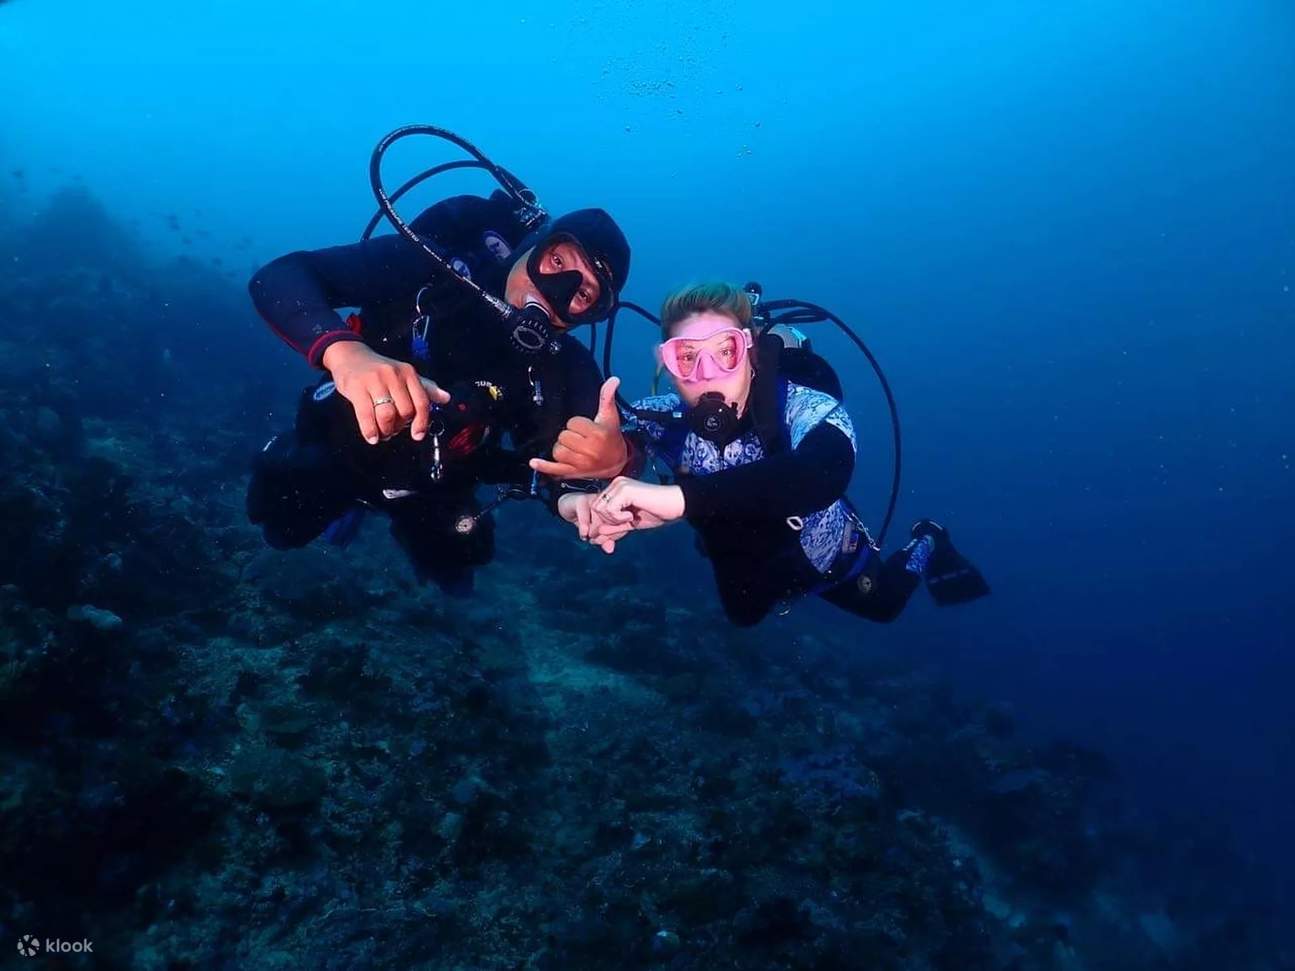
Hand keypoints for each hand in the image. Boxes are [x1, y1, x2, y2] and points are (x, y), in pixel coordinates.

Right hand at [322, 341, 449, 444]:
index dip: (421, 422)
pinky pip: (366, 415)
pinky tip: (372, 438)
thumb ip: (425, 388)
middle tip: (392, 430)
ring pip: (387, 415)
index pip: (421, 402)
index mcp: (408, 373)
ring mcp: (375, 381)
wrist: (350, 355)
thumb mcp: (404, 374)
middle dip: (399, 427)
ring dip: (385, 430)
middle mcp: (394, 375)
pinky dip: (370, 430)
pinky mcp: (357, 388)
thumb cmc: (380, 370)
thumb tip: (447, 398)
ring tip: (382, 433)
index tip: (417, 435)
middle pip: (405, 412)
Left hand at [529, 377, 627, 478]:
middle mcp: (589, 450)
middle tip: (581, 438)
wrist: (616, 462)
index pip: (573, 423)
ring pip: (558, 450)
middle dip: (570, 435)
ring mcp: (580, 463)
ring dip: (562, 447)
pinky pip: (555, 469)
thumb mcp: (610, 417)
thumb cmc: (611, 437)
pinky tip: (534, 462)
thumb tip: (613, 380)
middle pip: (564, 436)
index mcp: (597, 435)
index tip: (586, 428)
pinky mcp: (573, 472)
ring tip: (573, 447)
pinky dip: (544, 466)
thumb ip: (607, 397)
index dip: (578, 423)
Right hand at [558, 492, 631, 553]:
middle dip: (604, 536)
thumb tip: (609, 550)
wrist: (569, 505)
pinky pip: (585, 518)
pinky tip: (583, 534)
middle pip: (612, 522)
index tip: (608, 542)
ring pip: (599, 520)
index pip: (622, 522)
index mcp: (615, 506)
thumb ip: (604, 540)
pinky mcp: (582, 500)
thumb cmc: (587, 519)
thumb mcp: (597, 531)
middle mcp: (607, 501)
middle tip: (595, 541)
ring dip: (593, 532)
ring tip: (588, 536)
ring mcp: (595, 499)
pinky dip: (584, 528)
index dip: (615, 535)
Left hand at [592, 477, 685, 529]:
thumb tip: (597, 535)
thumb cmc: (656, 513)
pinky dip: (618, 517)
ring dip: (612, 519)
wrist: (674, 506)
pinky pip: (609, 509)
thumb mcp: (630, 524)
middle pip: (595, 507)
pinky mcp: (625, 489)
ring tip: (628, 519)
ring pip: (600, 508)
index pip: (597, 507)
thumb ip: (614, 528)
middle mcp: (616, 484)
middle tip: (623, 524)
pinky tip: (631, 516)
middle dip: (605, 522)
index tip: (614, 531)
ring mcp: (620, 485)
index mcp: (616, 489)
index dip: (602, 522)